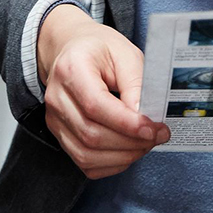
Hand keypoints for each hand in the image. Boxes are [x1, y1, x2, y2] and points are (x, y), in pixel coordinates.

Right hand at [37, 5, 170, 177]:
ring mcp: (55, 119)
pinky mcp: (60, 134)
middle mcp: (57, 97)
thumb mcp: (125, 54)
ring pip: (86, 154)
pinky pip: (83, 161)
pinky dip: (110, 164)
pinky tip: (128, 151)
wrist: (74, 49)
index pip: (95, 106)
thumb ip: (136, 85)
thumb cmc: (100, 49)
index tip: (152, 129)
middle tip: (157, 136)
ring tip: (145, 144)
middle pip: (91, 134)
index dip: (125, 123)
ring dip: (121, 156)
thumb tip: (145, 119)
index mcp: (72, 68)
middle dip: (129, 142)